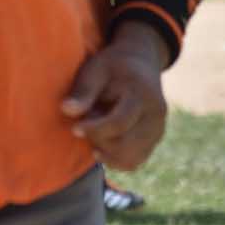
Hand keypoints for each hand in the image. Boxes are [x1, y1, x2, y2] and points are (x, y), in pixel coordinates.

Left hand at [60, 23, 168, 171]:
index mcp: (142, 93)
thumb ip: (84, 90)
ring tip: (94, 135)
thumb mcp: (96, 69)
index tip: (75, 129)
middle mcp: (156, 113)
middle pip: (126, 145)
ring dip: (107, 153)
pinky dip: (116, 159)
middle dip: (100, 141)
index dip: (94, 130)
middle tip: (85, 129)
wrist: (141, 63)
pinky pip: (135, 162)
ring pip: (131, 159)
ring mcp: (158, 129)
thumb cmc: (113, 66)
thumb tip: (66, 110)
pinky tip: (102, 145)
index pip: (119, 123)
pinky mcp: (155, 140)